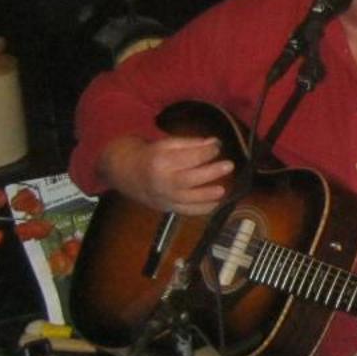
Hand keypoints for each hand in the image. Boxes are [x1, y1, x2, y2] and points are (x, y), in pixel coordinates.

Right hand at [98, 134, 233, 216]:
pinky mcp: (167, 207)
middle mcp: (162, 181)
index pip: (187, 158)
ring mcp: (164, 197)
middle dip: (211, 173)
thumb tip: (215, 143)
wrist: (127, 173)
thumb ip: (191, 144)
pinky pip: (186, 212)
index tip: (218, 148)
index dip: (206, 153)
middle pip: (188, 179)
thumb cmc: (152, 155)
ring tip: (223, 189)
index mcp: (161, 161)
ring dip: (208, 195)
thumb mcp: (167, 144)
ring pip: (188, 199)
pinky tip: (216, 203)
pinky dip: (202, 210)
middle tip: (229, 165)